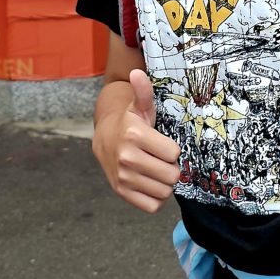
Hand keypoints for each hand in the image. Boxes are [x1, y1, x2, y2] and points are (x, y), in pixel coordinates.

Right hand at [93, 69, 180, 212]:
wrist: (105, 138)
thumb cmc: (131, 122)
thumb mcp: (140, 107)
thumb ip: (143, 92)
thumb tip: (137, 72)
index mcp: (135, 135)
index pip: (174, 154)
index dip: (174, 151)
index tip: (165, 145)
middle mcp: (127, 158)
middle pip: (172, 175)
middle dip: (172, 168)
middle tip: (162, 159)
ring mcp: (123, 178)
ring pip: (164, 191)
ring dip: (165, 183)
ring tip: (156, 170)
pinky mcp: (122, 193)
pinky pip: (152, 205)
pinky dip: (156, 197)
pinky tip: (150, 183)